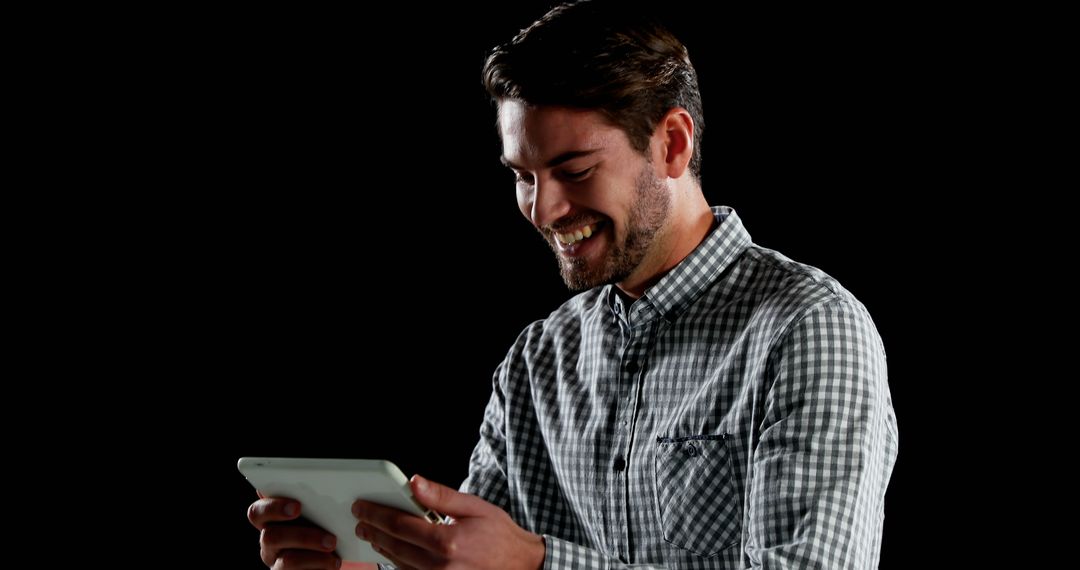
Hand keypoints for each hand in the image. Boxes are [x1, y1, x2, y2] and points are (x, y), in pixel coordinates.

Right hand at [248, 495, 345, 568]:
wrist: (331, 553)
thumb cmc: (322, 525)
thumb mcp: (318, 512)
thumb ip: (314, 503)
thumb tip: (330, 495)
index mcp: (270, 520)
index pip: (257, 512)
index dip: (273, 508)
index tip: (297, 507)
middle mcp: (268, 541)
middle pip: (271, 537)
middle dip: (304, 537)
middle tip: (330, 539)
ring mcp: (276, 562)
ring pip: (288, 560)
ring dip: (316, 557)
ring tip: (335, 554)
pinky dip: (319, 567)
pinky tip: (333, 563)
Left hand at [352, 475, 544, 569]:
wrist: (520, 565)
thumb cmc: (499, 535)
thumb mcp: (475, 507)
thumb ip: (442, 496)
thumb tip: (414, 482)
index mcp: (448, 541)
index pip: (400, 525)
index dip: (376, 514)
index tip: (362, 507)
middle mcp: (441, 566)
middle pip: (394, 546)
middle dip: (372, 531)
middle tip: (359, 520)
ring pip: (398, 564)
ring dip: (381, 548)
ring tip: (371, 534)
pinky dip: (397, 563)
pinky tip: (391, 551)